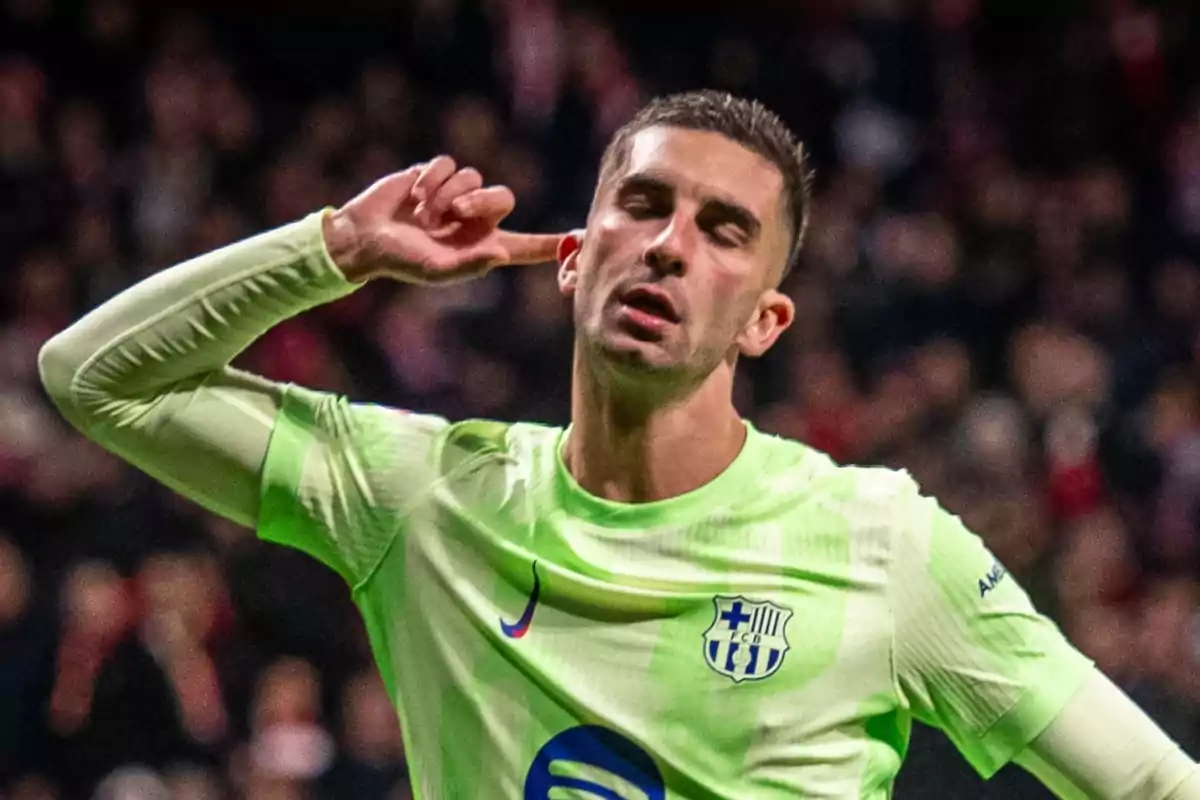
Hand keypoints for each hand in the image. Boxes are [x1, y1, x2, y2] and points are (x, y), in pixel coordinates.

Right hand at [323, 157, 563, 283]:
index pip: (526, 245)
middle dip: (479, 201)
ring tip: (423, 213)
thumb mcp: (436, 270)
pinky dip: (431, 180)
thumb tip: (503, 252)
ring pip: (473, 177)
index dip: (551, 244)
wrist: (365, 237)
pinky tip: (414, 195)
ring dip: (447, 193)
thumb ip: (471, 264)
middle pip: (502, 196)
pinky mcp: (436, 174)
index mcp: (483, 245)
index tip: (580, 238)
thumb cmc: (402, 261)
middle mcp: (475, 219)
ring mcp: (456, 194)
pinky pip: (447, 165)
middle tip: (452, 214)